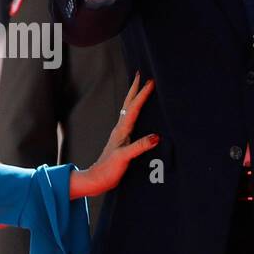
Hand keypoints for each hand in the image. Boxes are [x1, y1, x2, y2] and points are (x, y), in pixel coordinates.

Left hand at [70, 73, 158, 198]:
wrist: (97, 179)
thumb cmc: (108, 169)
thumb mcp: (124, 158)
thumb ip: (139, 146)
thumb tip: (156, 136)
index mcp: (121, 130)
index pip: (133, 108)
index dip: (142, 94)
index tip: (150, 81)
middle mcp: (120, 129)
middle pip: (128, 104)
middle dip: (135, 89)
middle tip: (141, 74)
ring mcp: (121, 134)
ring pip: (128, 110)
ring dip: (134, 97)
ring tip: (140, 87)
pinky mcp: (122, 140)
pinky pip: (130, 119)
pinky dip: (135, 111)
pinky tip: (139, 113)